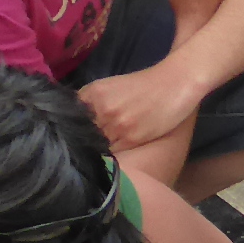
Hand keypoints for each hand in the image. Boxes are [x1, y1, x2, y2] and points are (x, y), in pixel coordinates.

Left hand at [76, 63, 203, 154]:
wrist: (172, 85)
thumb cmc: (144, 86)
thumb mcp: (111, 87)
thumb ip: (93, 101)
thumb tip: (77, 119)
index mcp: (92, 93)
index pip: (71, 117)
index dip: (72, 128)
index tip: (76, 135)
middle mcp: (100, 108)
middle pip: (82, 133)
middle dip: (83, 141)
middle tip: (84, 149)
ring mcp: (115, 124)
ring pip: (96, 145)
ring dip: (96, 151)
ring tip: (99, 157)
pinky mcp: (130, 138)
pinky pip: (112, 153)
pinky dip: (111, 156)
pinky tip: (113, 157)